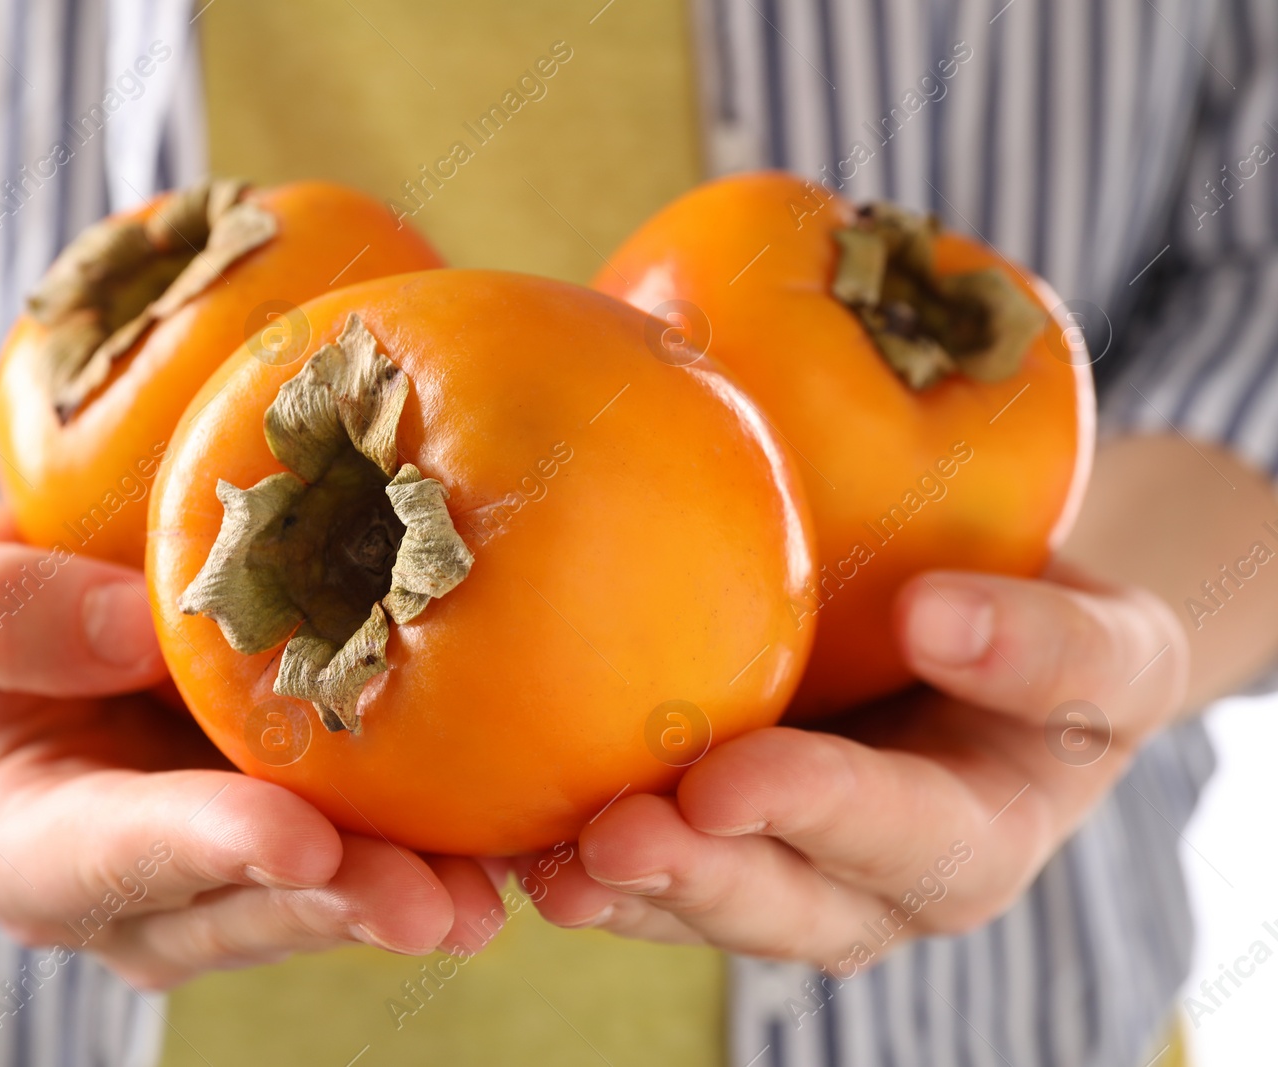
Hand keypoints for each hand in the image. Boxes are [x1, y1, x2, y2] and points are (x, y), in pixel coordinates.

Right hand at [0, 501, 502, 988]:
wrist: (47, 607)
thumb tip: (129, 626)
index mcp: (32, 843)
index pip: (113, 856)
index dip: (205, 851)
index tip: (296, 838)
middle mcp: (135, 890)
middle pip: (241, 909)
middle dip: (339, 905)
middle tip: (439, 904)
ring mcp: (224, 874)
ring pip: (320, 900)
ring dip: (410, 891)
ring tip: (496, 888)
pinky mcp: (302, 832)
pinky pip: (370, 845)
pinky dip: (440, 841)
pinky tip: (514, 833)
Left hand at [524, 566, 1187, 966]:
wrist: (985, 643)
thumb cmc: (1054, 643)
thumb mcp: (1110, 642)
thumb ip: (1049, 643)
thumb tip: (936, 614)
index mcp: (974, 841)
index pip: (903, 836)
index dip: (819, 813)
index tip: (729, 782)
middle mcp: (871, 886)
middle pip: (782, 905)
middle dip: (695, 880)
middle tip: (608, 842)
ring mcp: (783, 871)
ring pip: (696, 905)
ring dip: (616, 889)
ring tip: (538, 861)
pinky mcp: (709, 837)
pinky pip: (642, 864)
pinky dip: (572, 851)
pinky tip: (504, 829)